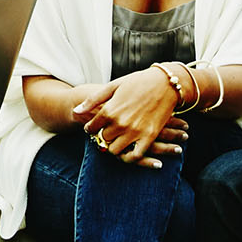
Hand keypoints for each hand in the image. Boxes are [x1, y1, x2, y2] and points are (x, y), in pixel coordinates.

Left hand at [70, 68, 189, 165]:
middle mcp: (120, 123)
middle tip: (106, 134)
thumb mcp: (113, 86)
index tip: (93, 128)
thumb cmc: (138, 82)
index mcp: (109, 110)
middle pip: (103, 140)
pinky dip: (128, 158)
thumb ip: (93, 100)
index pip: (91, 128)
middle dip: (102, 138)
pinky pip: (134, 156)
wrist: (166, 83)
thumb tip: (75, 111)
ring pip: (115, 150)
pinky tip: (127, 152)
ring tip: (116, 141)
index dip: (90, 129)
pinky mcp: (148, 137)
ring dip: (114, 148)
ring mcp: (134, 132)